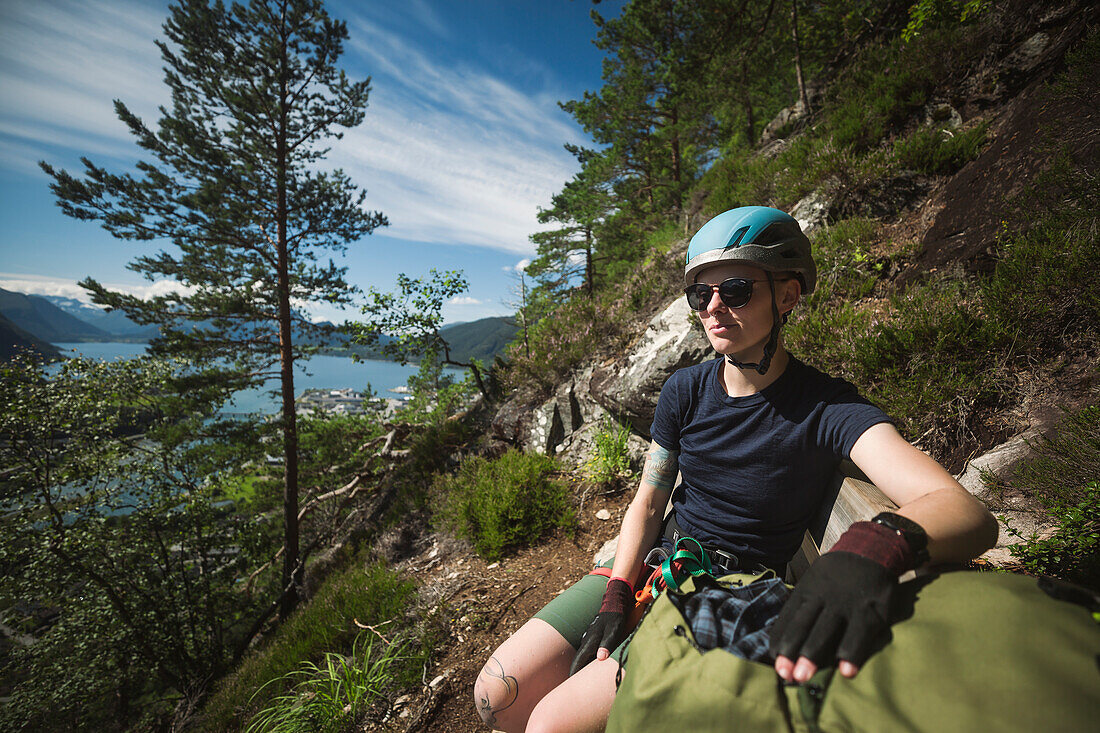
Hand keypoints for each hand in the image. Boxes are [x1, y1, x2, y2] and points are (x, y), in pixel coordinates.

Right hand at [569, 578, 631, 675]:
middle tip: (573, 687)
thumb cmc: (614, 618)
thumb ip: (607, 643)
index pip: (578, 661)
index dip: (574, 673)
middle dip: (576, 673)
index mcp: (590, 642)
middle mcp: (587, 642)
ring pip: (583, 658)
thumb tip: (600, 658)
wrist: (613, 604)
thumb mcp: (613, 631)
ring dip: (581, 668)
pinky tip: (590, 668)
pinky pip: (588, 654)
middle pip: (579, 661)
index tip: (570, 684)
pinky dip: (587, 662)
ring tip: (581, 681)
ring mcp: (589, 641)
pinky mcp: (593, 640)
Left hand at [770, 551, 895, 681]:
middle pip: (804, 625)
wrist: (871, 551)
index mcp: (806, 590)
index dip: (781, 640)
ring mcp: (846, 604)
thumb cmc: (836, 576)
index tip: (775, 660)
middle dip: (793, 651)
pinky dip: (852, 654)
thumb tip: (783, 639)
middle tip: (785, 674)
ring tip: (804, 676)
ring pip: (827, 631)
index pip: (789, 617)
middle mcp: (823, 597)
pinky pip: (860, 635)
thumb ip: (803, 607)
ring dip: (814, 655)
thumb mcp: (814, 582)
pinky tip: (846, 671)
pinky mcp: (871, 612)